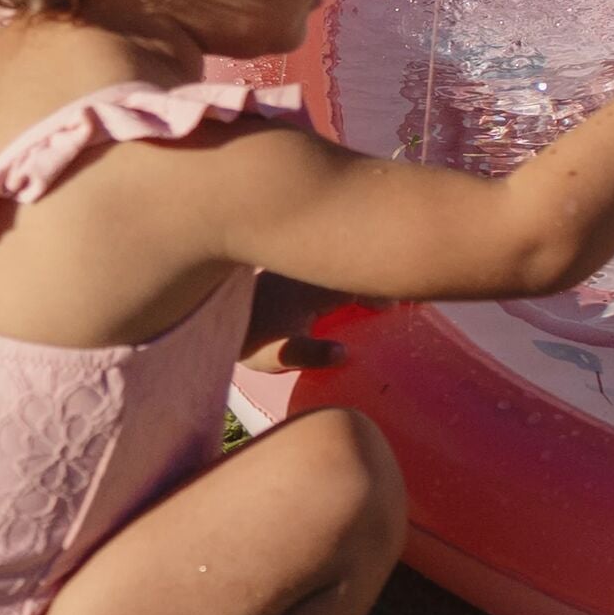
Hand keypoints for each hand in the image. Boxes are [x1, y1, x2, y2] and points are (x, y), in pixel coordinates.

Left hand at [241, 271, 385, 373]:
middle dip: (374, 274)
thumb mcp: (278, 353)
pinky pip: (327, 262)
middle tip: (396, 296)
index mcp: (311, 286)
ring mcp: (302, 266)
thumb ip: (310, 353)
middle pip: (351, 263)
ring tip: (377, 290)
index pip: (355, 278)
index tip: (396, 305)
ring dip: (357, 271)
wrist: (216, 316)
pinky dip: (342, 270)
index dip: (379, 288)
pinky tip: (348, 290)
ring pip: (337, 261)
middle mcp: (309, 270)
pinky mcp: (295, 268)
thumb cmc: (252, 339)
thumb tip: (344, 353)